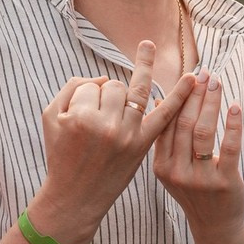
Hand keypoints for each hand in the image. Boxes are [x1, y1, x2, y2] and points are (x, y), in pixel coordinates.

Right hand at [36, 41, 194, 232]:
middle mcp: (106, 125)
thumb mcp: (51, 118)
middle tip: (101, 116)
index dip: (88, 95)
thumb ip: (71, 88)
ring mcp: (127, 135)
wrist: (76, 197)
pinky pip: (165, 115)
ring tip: (148, 46)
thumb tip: (104, 78)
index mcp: (80, 117)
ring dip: (139, 76)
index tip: (81, 115)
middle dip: (109, 93)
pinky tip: (192, 78)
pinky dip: (180, 96)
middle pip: (115, 87)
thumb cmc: (61, 155)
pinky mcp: (142, 145)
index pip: (92, 86)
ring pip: (135, 92)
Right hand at [153, 69, 243, 240]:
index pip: (167, 124)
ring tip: (216, 82)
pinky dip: (233, 124)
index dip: (178, 98)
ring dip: (211, 103)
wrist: (214, 225)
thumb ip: (166, 140)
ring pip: (203, 131)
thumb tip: (161, 102)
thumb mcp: (171, 168)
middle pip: (184, 123)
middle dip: (195, 95)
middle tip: (204, 74)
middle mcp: (176, 172)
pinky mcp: (224, 182)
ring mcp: (200, 178)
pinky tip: (235, 106)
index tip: (187, 77)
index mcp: (161, 166)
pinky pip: (229, 147)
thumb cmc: (194, 191)